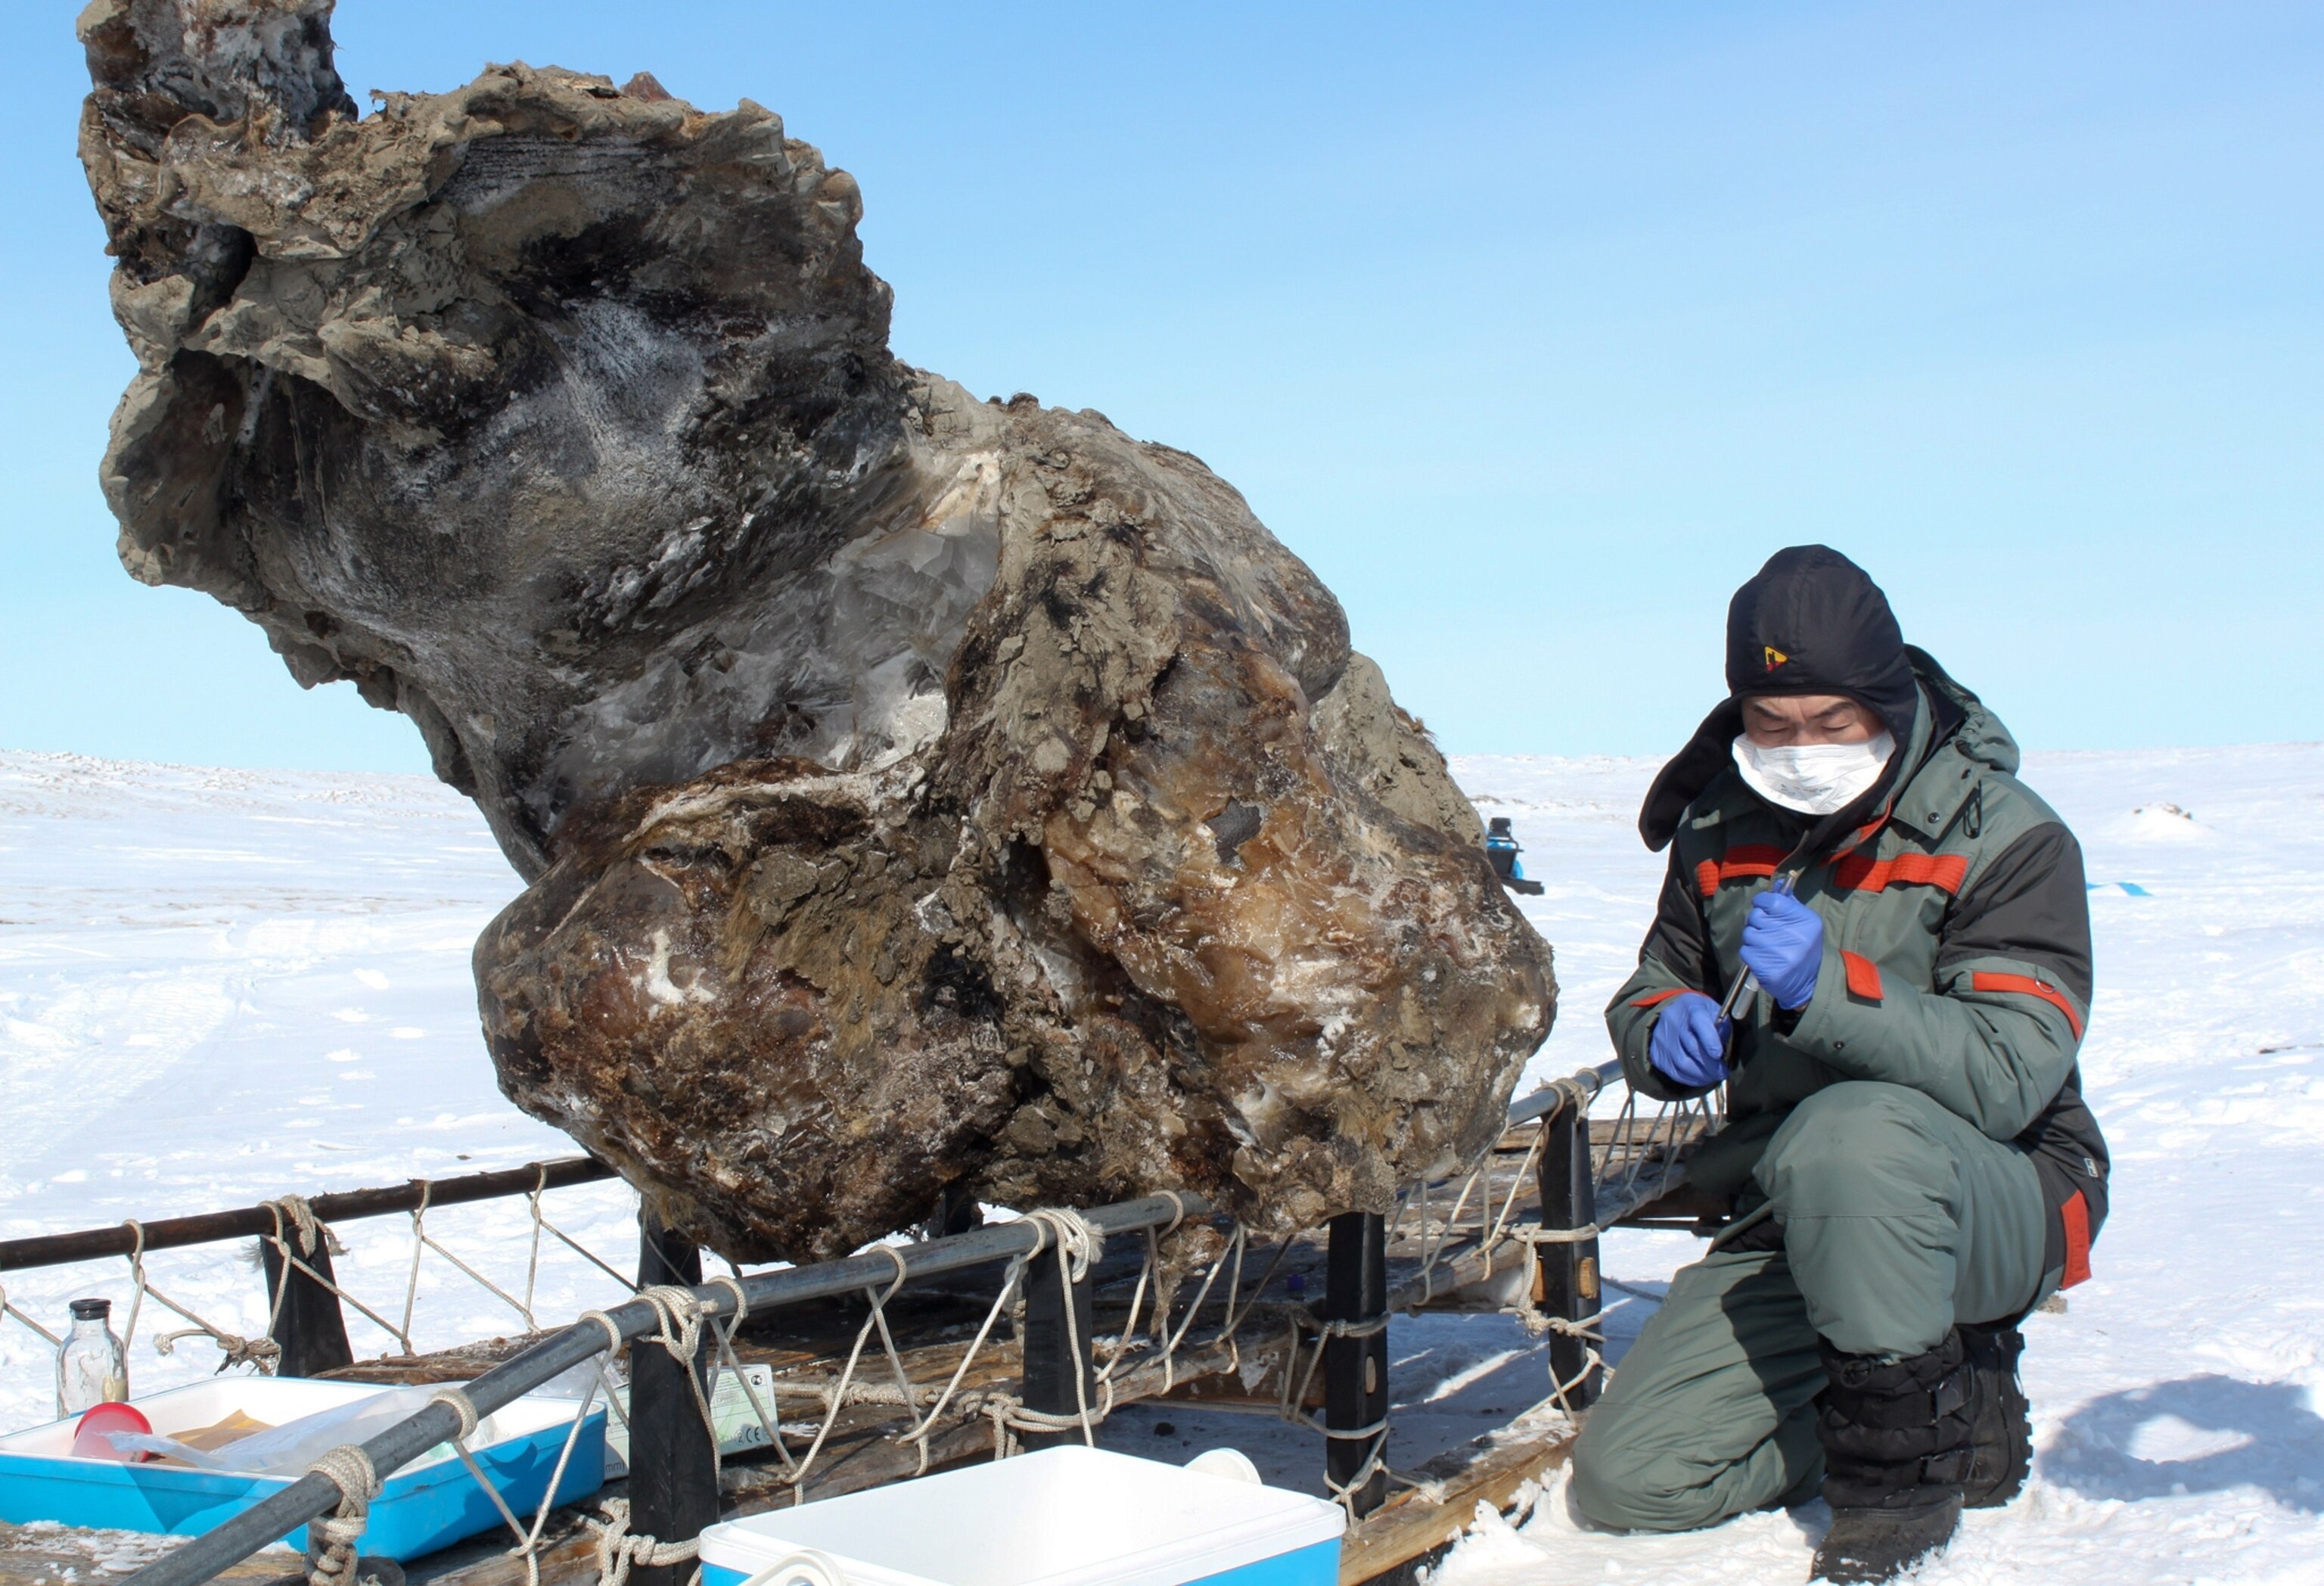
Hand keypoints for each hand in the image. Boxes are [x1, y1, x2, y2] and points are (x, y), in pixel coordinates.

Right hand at [1649, 992, 1730, 1087]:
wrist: (1674, 1014)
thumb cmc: (1701, 1015)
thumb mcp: (1714, 1012)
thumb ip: (1721, 1028)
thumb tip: (1720, 1050)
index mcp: (1691, 1006)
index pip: (1699, 1022)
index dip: (1709, 1040)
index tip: (1719, 1055)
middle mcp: (1672, 1020)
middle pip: (1692, 1047)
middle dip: (1711, 1064)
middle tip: (1722, 1072)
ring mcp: (1661, 1037)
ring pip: (1683, 1063)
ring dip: (1702, 1075)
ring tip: (1713, 1076)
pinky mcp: (1656, 1053)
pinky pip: (1674, 1072)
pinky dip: (1690, 1079)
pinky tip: (1700, 1078)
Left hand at [1741, 889, 1822, 1008]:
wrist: (1809, 981)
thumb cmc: (1804, 946)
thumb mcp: (1804, 921)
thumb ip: (1789, 902)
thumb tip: (1778, 883)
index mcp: (1804, 920)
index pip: (1772, 900)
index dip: (1762, 901)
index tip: (1762, 906)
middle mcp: (1793, 935)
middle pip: (1756, 916)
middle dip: (1757, 921)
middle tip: (1766, 929)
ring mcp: (1779, 954)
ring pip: (1748, 934)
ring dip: (1753, 938)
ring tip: (1766, 945)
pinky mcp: (1766, 969)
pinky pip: (1745, 951)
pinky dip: (1750, 953)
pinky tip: (1763, 957)